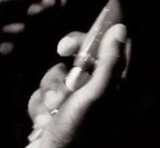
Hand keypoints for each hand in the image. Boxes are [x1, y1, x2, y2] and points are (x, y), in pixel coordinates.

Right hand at [27, 24, 129, 146]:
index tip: (91, 26)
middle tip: (62, 49)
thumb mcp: (94, 95)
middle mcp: (96, 90)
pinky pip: (43, 91)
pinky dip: (39, 103)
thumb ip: (108, 62)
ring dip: (51, 87)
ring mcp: (74, 101)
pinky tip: (43, 120)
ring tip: (52, 108)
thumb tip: (120, 28)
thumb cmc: (75, 132)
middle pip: (84, 55)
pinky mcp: (53, 110)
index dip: (99, 33)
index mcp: (114, 85)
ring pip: (59, 72)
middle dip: (71, 54)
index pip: (113, 46)